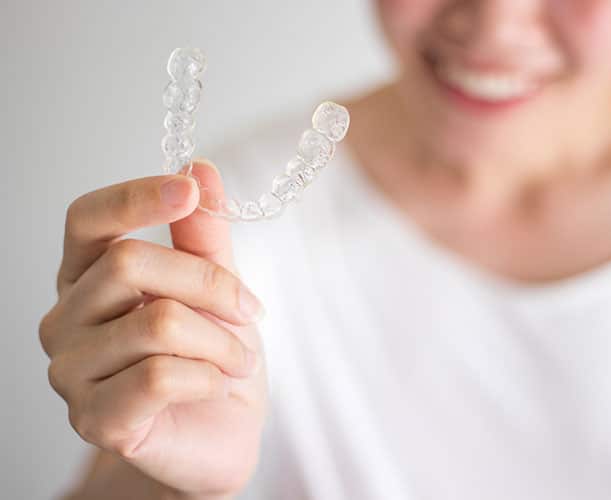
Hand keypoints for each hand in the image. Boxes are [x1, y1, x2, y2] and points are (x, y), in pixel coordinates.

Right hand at [39, 162, 268, 497]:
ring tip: (239, 359)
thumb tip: (199, 168)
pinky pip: (158, 376)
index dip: (134, 197)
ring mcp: (71, 372)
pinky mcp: (94, 419)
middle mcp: (65, 319)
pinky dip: (208, 376)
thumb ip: (203, 236)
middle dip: (211, 284)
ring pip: (155, 322)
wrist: (221, 434)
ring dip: (221, 340)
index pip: (86, 220)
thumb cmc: (211, 357)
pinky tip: (216, 385)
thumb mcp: (217, 289)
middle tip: (250, 310)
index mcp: (88, 277)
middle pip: (128, 263)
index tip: (189, 189)